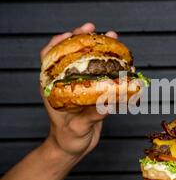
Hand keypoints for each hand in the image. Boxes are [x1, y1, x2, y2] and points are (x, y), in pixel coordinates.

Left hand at [40, 23, 117, 158]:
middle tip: (95, 30)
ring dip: (99, 48)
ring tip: (113, 37)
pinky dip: (110, 64)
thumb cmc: (67, 139)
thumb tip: (106, 104)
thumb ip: (90, 117)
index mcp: (53, 87)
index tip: (70, 34)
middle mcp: (65, 82)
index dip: (58, 42)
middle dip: (82, 38)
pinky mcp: (92, 91)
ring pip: (87, 60)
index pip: (49, 57)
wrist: (72, 149)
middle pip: (71, 53)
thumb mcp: (77, 128)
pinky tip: (122, 60)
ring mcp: (79, 85)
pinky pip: (100, 73)